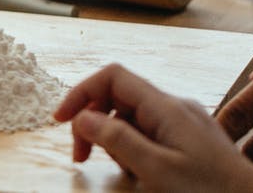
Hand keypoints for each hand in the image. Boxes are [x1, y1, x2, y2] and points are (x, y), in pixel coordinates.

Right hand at [54, 63, 252, 192]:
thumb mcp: (156, 170)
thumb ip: (117, 139)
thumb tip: (83, 117)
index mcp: (166, 108)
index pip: (112, 77)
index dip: (81, 93)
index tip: (61, 121)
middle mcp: (175, 107)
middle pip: (118, 96)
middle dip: (93, 122)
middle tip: (82, 158)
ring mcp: (185, 122)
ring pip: (132, 117)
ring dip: (114, 140)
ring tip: (122, 174)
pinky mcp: (191, 140)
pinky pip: (150, 133)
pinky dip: (135, 150)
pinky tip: (142, 176)